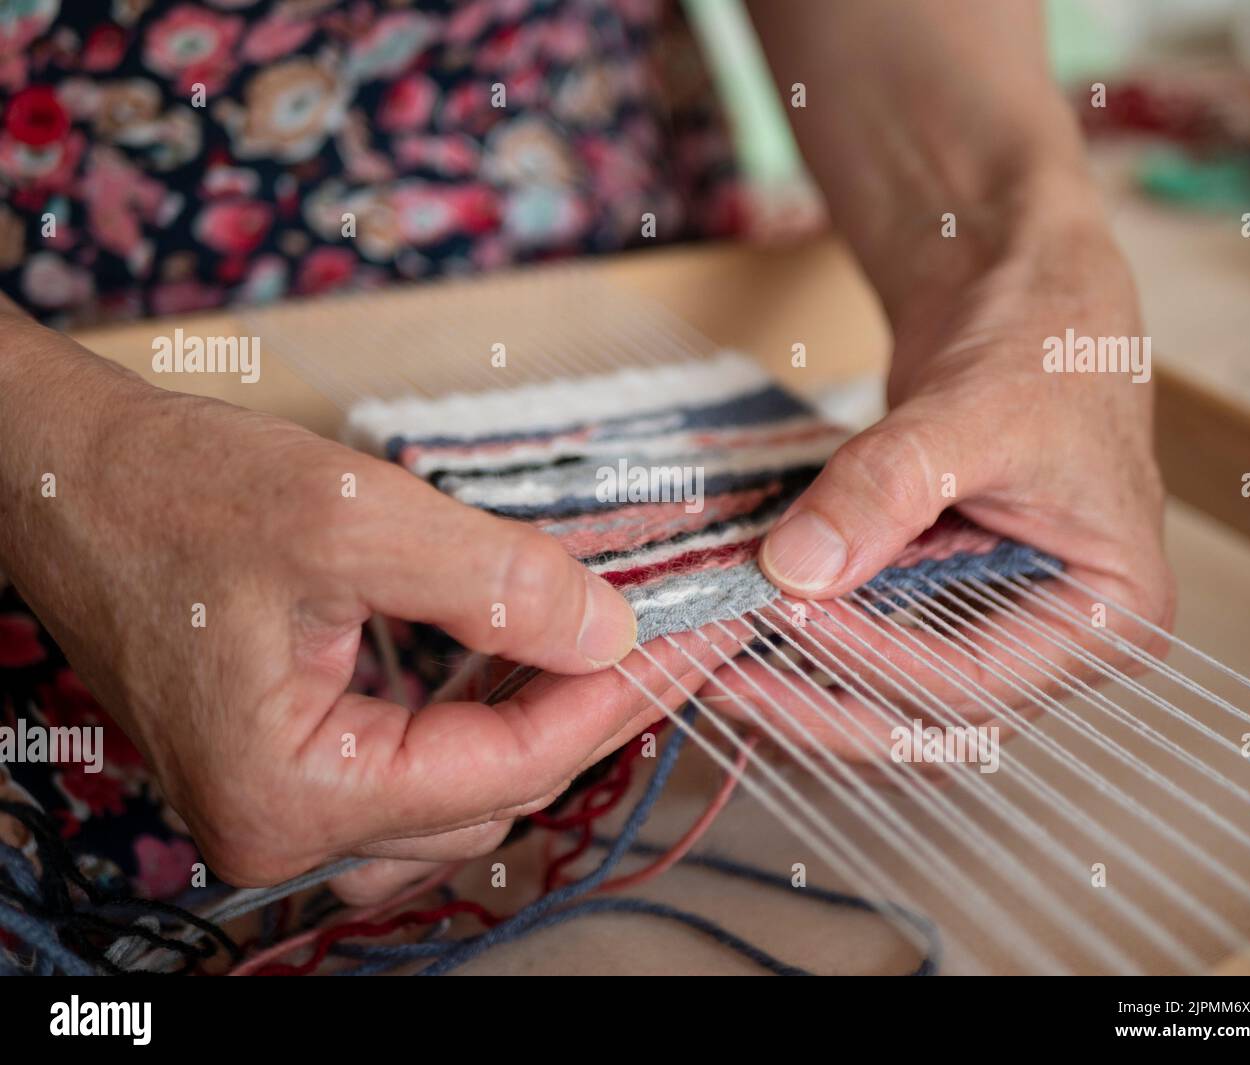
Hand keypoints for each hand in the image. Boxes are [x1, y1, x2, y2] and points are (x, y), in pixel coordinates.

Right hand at [1, 330, 711, 902]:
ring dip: (535, 721)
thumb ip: (497, 584)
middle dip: (582, 712)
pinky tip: (517, 663)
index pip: (501, 769)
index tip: (681, 645)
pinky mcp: (286, 764)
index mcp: (291, 792)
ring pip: (458, 791)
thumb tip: (610, 632)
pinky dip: (477, 720)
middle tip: (663, 638)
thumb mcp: (354, 520)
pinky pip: (413, 769)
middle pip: (489, 792)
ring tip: (604, 648)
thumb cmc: (174, 492)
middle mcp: (282, 827)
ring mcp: (281, 803)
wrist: (67, 478)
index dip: (605, 703)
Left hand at [755, 207, 1173, 733]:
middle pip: (929, 723)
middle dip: (822, 712)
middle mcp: (1058, 647)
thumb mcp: (972, 412)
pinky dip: (808, 662)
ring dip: (804, 699)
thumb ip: (888, 489)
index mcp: (1112, 615)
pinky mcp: (941, 613)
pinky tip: (742, 643)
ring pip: (893, 711)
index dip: (871, 662)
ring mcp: (998, 636)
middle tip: (722, 681)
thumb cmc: (1040, 343)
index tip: (784, 616)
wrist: (1020, 298)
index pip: (975, 681)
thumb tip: (797, 569)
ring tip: (717, 668)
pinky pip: (871, 663)